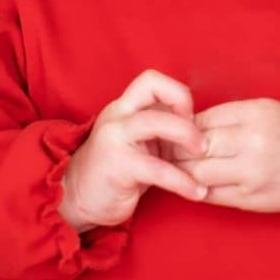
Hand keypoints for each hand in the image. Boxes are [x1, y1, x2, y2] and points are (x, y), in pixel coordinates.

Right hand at [58, 69, 208, 231]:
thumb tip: (204, 130)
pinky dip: (183, 181)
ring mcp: (115, 138)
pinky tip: (196, 192)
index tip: (190, 121)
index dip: (178, 95)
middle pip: (155, 89)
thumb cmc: (115, 171)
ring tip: (203, 160)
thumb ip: (163, 130)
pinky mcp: (118, 166)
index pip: (152, 80)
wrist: (75, 198)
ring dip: (188, 138)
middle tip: (202, 144)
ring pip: (157, 122)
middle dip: (187, 114)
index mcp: (124, 108)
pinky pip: (158, 169)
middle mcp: (118, 116)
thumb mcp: (139, 143)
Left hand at [171, 98, 279, 213]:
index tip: (171, 131)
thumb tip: (186, 126)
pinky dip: (197, 190)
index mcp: (254, 114)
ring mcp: (251, 174)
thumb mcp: (266, 110)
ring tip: (174, 169)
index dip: (180, 127)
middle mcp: (252, 143)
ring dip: (181, 172)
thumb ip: (229, 117)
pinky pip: (211, 196)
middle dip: (174, 150)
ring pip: (198, 174)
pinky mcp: (251, 199)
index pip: (200, 120)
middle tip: (163, 152)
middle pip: (194, 148)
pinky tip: (194, 184)